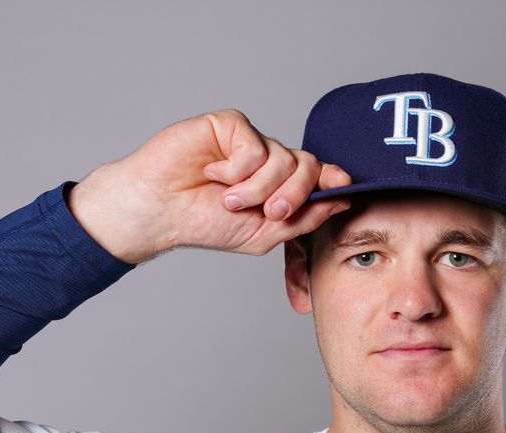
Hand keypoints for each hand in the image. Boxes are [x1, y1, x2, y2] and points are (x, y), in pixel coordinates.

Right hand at [68, 109, 351, 264]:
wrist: (161, 211)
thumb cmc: (205, 223)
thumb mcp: (264, 233)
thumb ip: (303, 218)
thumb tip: (342, 201)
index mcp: (280, 185)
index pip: (318, 175)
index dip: (334, 179)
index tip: (344, 186)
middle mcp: (269, 160)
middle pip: (309, 166)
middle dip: (294, 195)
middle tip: (268, 212)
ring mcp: (251, 141)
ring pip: (283, 159)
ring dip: (257, 189)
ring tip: (228, 199)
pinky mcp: (231, 125)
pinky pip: (254, 147)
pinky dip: (236, 171)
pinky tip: (212, 174)